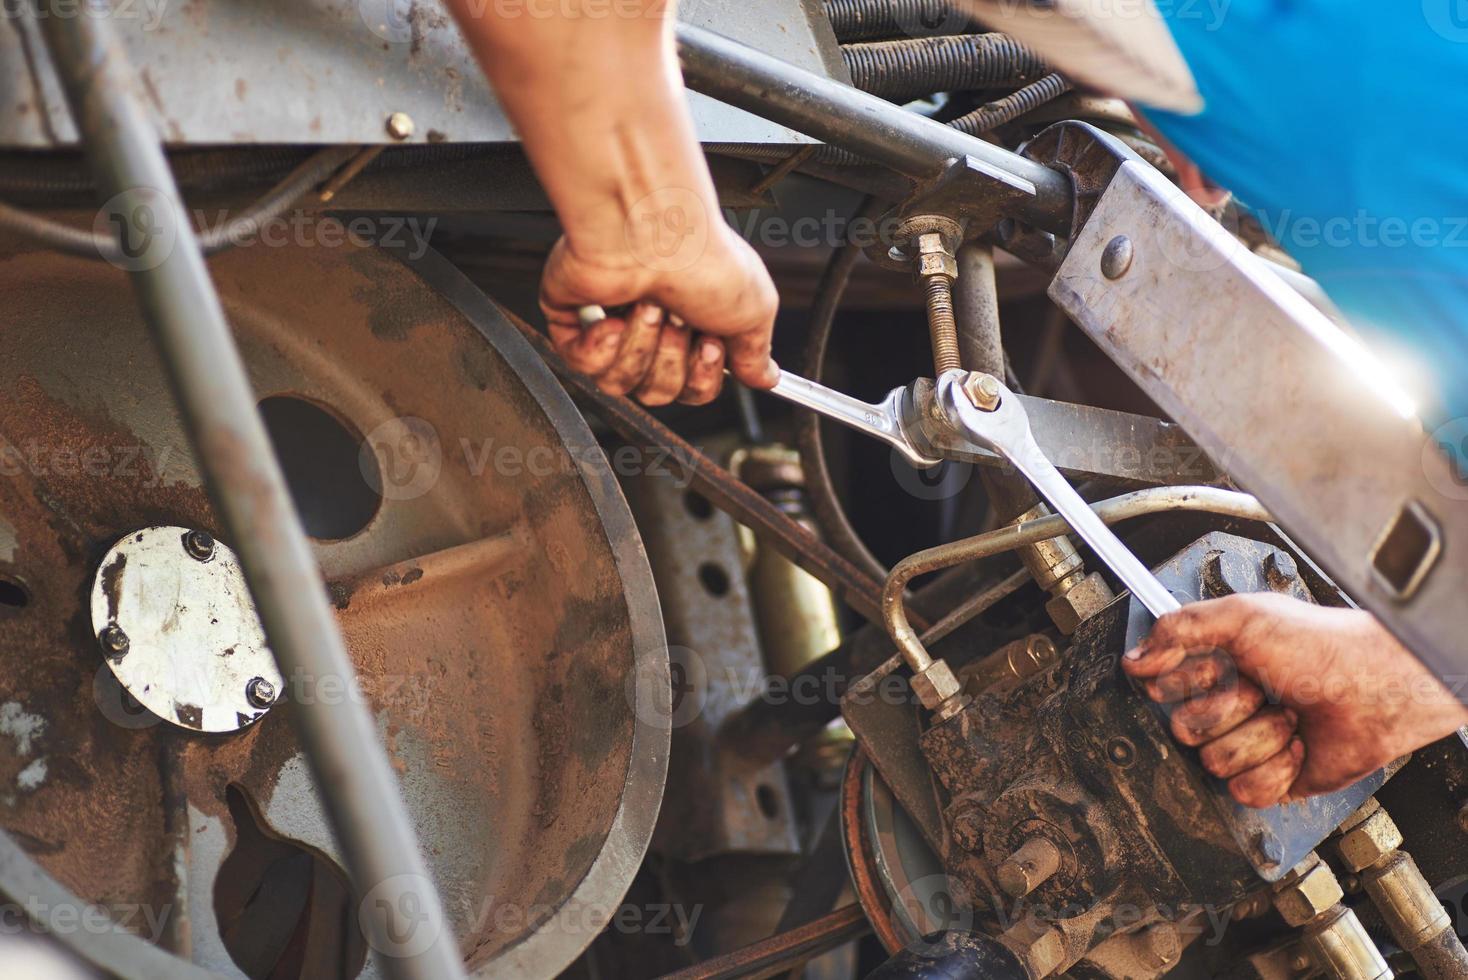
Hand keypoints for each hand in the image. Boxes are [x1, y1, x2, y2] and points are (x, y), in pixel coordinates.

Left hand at [540, 222, 778, 406]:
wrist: (650, 230)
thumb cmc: (701, 258)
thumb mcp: (755, 309)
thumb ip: (756, 352)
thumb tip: (765, 376)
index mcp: (693, 327)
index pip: (693, 389)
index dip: (701, 379)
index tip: (710, 344)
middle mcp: (652, 329)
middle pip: (658, 392)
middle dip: (670, 360)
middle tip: (677, 318)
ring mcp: (611, 326)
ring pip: (619, 383)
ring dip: (639, 348)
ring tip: (646, 306)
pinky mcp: (574, 321)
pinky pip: (584, 365)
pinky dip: (601, 345)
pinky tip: (614, 316)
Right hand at [1122, 593, 1467, 807]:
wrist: (1374, 689)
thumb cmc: (1320, 646)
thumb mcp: (1241, 616)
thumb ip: (1178, 628)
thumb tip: (1135, 657)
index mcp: (1214, 666)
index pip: (1161, 687)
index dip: (1185, 681)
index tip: (1214, 668)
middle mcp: (1227, 706)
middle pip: (1182, 729)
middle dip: (1228, 709)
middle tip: (1262, 689)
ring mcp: (1248, 744)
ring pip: (1214, 762)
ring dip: (1259, 737)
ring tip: (1289, 717)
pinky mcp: (1271, 780)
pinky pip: (1245, 791)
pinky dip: (1276, 769)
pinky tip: (1297, 747)